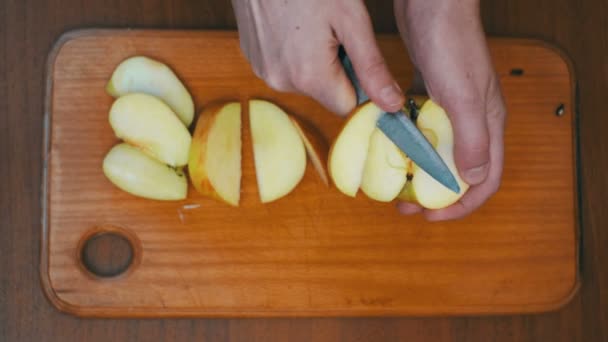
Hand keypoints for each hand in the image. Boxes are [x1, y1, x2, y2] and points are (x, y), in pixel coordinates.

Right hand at [231, 0, 404, 114]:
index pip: (347, 105)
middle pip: (325, 93)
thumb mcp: (351, 19)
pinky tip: (294, 24)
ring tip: (311, 23)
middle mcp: (281, 81)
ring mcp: (263, 70)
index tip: (356, 49)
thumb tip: (392, 104)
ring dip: (315, 60)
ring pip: (305, 80)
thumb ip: (372, 67)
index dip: (358, 81)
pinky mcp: (253, 59)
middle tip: (333, 29)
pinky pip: (285, 68)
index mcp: (309, 76)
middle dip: (336, 68)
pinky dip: (294, 52)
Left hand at [394, 0, 506, 220]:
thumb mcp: (463, 96)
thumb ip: (470, 138)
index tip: (431, 218)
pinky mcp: (431, 94)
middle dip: (434, 195)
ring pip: (437, 151)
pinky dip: (406, 142)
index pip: (485, 179)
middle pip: (459, 170)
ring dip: (418, 171)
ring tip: (394, 183)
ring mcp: (450, 107)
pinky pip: (420, 128)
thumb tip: (471, 179)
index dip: (461, 206)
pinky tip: (388, 146)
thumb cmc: (452, 44)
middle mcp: (472, 120)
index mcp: (488, 125)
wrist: (433, 4)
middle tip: (406, 208)